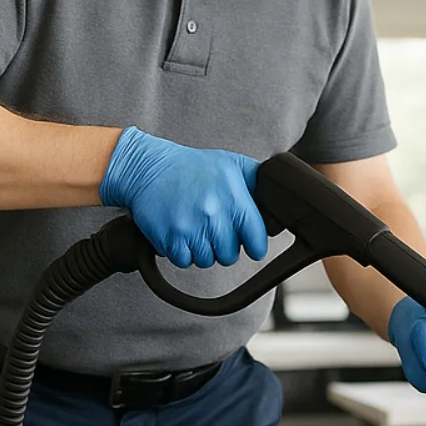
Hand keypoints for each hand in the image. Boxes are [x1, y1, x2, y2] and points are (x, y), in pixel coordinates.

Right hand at [100, 126, 268, 268]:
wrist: (147, 167)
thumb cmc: (192, 166)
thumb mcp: (232, 164)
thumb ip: (257, 182)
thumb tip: (277, 203)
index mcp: (234, 197)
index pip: (256, 239)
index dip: (254, 245)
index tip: (250, 244)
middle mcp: (213, 214)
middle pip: (229, 255)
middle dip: (224, 246)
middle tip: (213, 230)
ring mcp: (190, 227)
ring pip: (207, 260)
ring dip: (202, 250)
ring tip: (195, 228)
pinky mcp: (169, 238)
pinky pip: (184, 261)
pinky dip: (182, 252)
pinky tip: (180, 233)